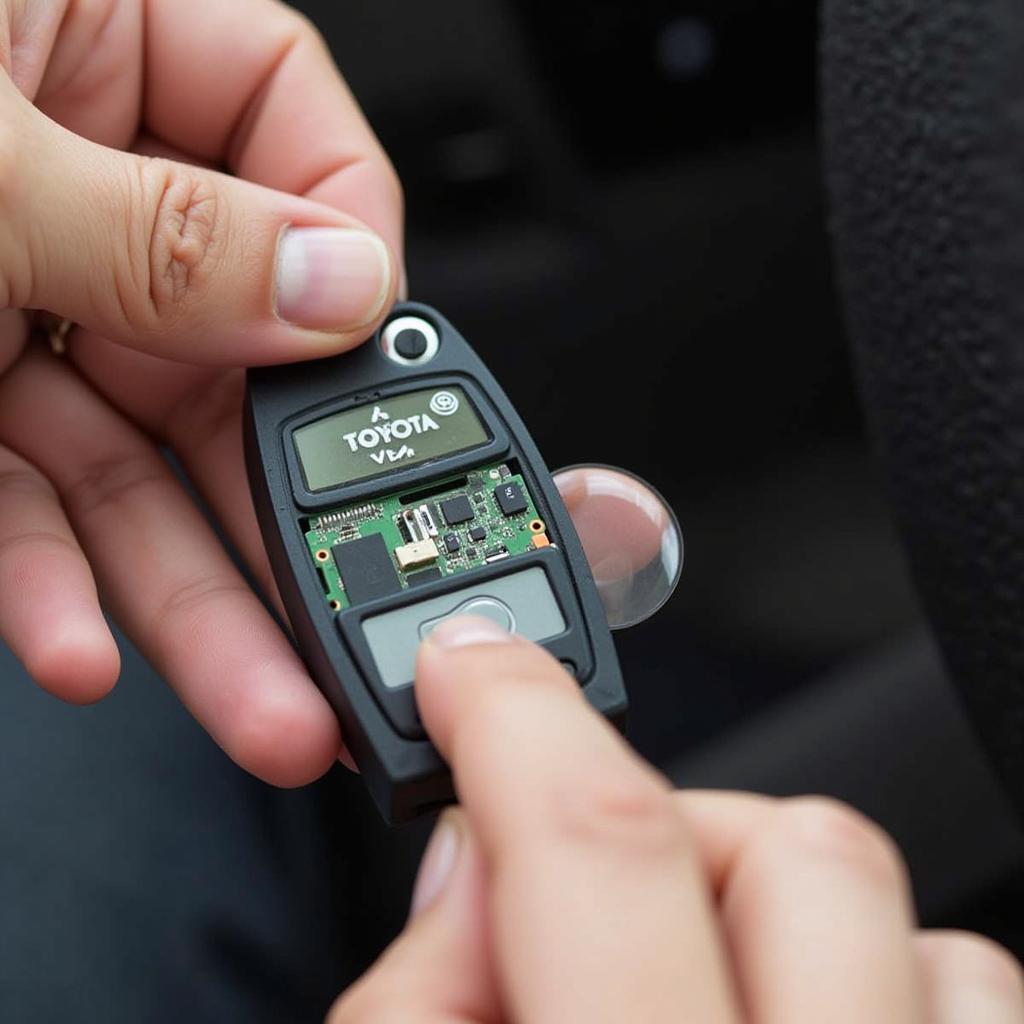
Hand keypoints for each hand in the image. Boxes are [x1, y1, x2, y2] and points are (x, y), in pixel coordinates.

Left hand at [0, 0, 402, 783]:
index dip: (343, 239)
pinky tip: (79, 643)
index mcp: (91, 33)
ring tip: (261, 694)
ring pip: (132, 453)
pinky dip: (47, 577)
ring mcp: (12, 293)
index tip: (365, 348)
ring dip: (184, 591)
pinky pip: (20, 494)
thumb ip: (167, 231)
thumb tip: (337, 288)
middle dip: (275, 494)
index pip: (291, 126)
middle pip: (227, 344)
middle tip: (335, 595)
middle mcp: (68, 172)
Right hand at [331, 618, 1023, 1022]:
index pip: (599, 851)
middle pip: (797, 852)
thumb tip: (467, 872)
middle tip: (559, 896)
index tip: (471, 664)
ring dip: (775, 913)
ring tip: (678, 986)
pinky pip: (977, 1004)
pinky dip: (878, 986)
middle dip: (650, 820)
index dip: (514, 718)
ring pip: (917, 929)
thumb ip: (409, 1001)